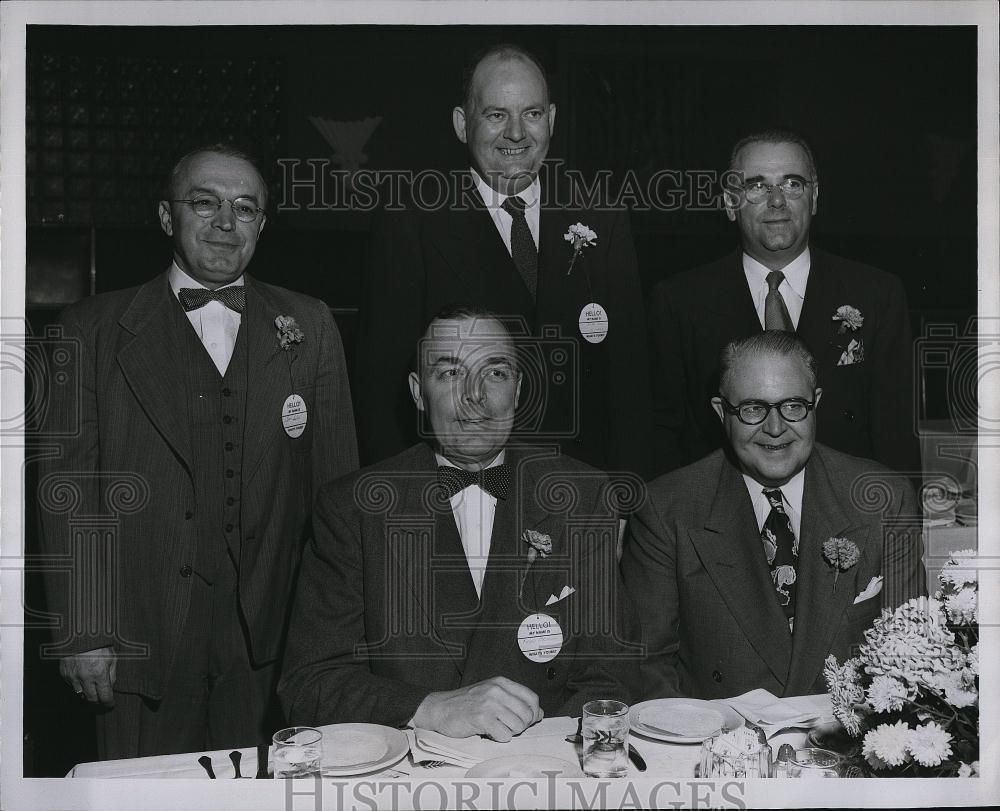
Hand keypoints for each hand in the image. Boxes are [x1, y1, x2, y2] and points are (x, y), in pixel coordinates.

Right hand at [60, 646, 116, 706]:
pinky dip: (78, 686)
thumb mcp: (112, 657)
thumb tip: (110, 688)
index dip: (109, 703)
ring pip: (80, 694)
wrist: (79, 633)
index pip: (105, 696)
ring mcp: (72, 677)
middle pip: (92, 699)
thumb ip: (112, 674)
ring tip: (93, 690)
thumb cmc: (99, 643)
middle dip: (98, 702)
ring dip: (88, 694)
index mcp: (99, 673)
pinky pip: (72, 686)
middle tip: (103, 702)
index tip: (111, 705)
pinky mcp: (64, 674)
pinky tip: (83, 680)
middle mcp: (85, 677)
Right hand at [411, 676, 542, 741]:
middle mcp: (497, 690)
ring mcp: (489, 703)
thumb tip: (539, 713)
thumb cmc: (465, 704)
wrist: (439, 709)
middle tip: (508, 727)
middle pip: (527, 714)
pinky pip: (504, 735)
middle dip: (521, 726)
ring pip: (518, 726)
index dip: (533, 713)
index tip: (526, 720)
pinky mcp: (481, 718)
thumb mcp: (491, 695)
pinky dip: (499, 738)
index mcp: (501, 682)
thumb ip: (514, 701)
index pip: (532, 698)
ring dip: (509, 732)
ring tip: (496, 729)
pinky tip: (489, 733)